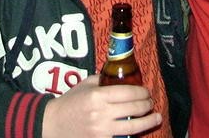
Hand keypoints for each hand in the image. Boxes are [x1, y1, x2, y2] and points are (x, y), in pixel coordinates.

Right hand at [42, 75, 160, 137]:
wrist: (53, 124)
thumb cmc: (69, 102)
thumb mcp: (85, 84)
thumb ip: (102, 79)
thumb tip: (120, 75)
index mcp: (98, 96)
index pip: (129, 92)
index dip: (142, 92)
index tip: (146, 91)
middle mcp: (101, 113)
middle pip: (134, 108)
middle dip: (147, 105)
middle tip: (150, 102)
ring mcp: (102, 131)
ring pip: (133, 127)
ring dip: (148, 121)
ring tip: (156, 117)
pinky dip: (133, 135)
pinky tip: (140, 130)